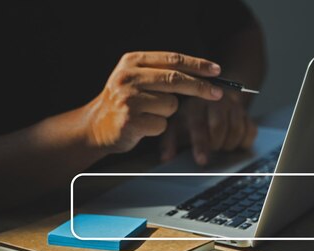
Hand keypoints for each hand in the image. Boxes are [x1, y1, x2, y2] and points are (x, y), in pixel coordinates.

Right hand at [82, 51, 223, 153]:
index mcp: (132, 62)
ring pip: (171, 105)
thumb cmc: (126, 102)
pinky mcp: (131, 121)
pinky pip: (163, 124)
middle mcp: (128, 77)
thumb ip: (163, 73)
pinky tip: (143, 125)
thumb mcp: (137, 78)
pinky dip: (158, 127)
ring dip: (167, 113)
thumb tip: (205, 76)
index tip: (217, 71)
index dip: (197, 65)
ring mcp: (128, 99)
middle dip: (200, 87)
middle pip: (175, 80)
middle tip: (218, 93)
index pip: (172, 59)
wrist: (96, 126)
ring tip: (148, 113)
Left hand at [160, 92, 257, 164]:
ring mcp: (234, 106)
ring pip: (237, 130)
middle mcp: (216, 101)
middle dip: (215, 144)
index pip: (199, 125)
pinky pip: (251, 131)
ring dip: (228, 144)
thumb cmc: (190, 116)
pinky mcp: (247, 113)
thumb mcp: (176, 125)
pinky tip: (233, 142)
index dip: (201, 145)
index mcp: (195, 104)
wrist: (211, 97)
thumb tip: (166, 158)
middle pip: (220, 126)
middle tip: (211, 150)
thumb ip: (169, 142)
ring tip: (220, 145)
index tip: (202, 161)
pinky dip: (243, 142)